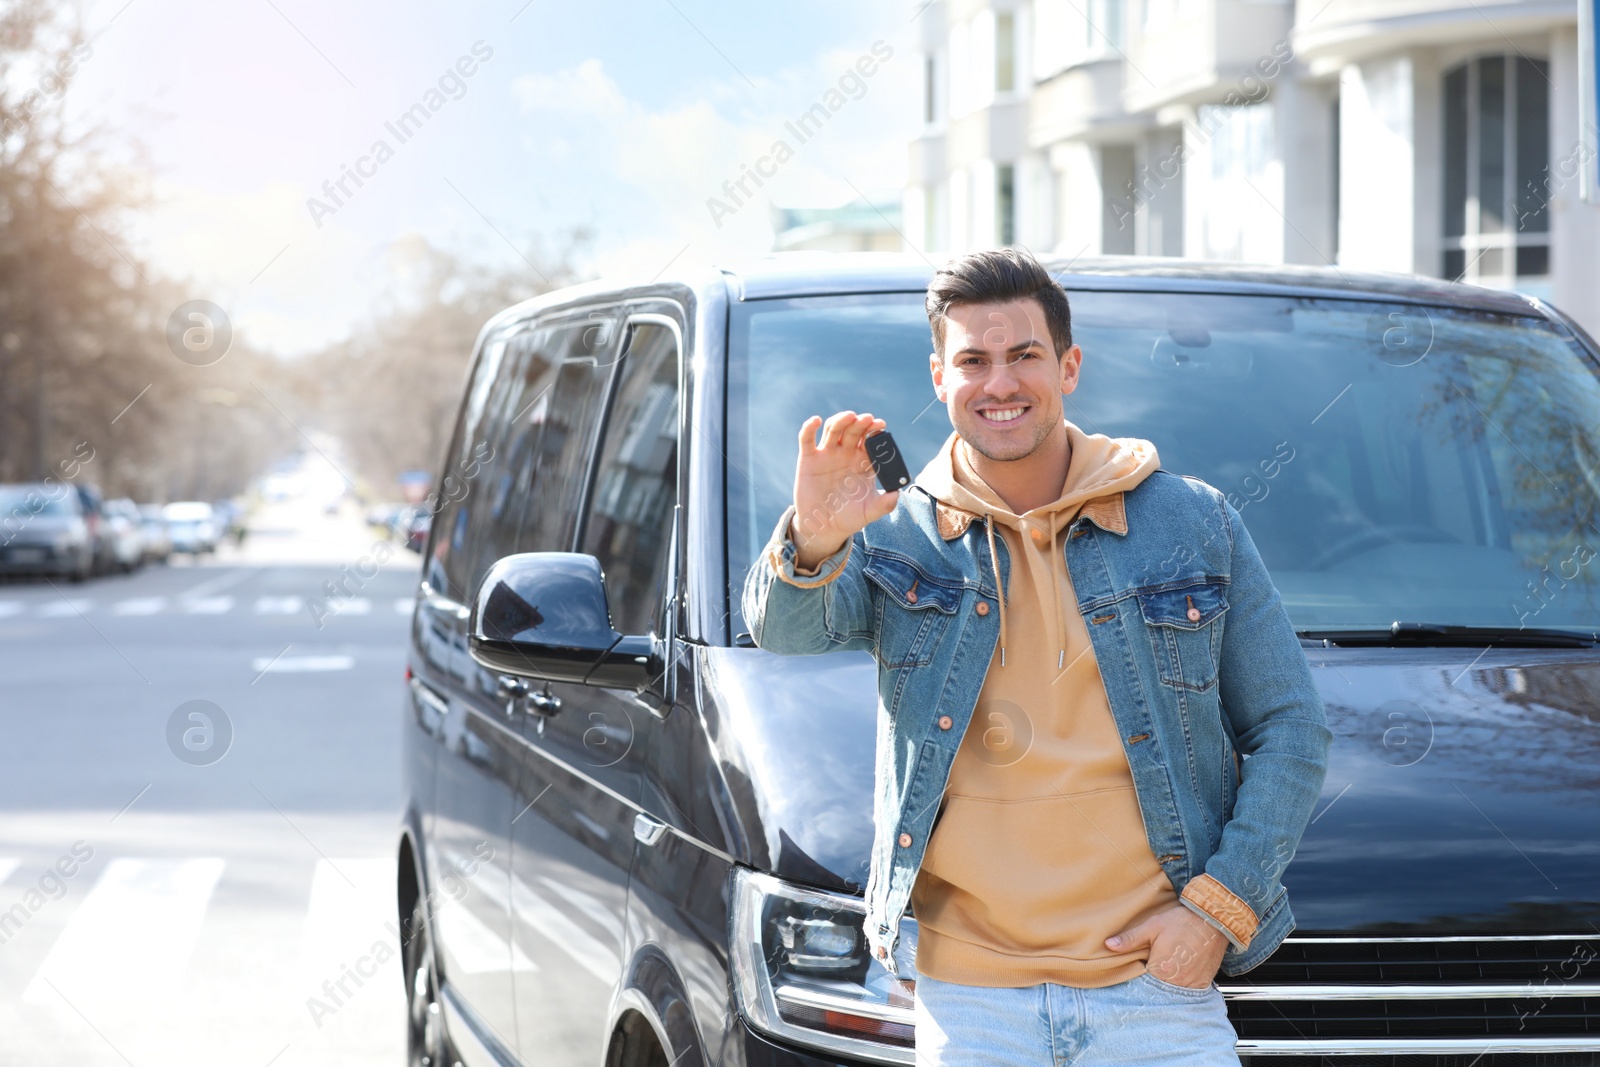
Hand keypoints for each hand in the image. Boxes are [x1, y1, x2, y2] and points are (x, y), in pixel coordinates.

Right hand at [790, 411, 899, 570]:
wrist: (824, 528)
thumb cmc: (849, 517)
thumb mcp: (869, 512)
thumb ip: (884, 504)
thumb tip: (897, 494)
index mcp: (862, 461)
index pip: (870, 440)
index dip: (875, 430)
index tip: (880, 425)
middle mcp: (846, 453)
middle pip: (853, 430)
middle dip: (860, 423)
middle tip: (867, 419)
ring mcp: (827, 454)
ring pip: (833, 430)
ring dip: (841, 420)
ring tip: (849, 416)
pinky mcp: (808, 458)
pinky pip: (807, 439)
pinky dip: (809, 428)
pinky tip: (816, 421)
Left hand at [1106, 903, 1226, 988]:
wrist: (1214, 920)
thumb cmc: (1183, 921)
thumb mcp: (1153, 926)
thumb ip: (1130, 939)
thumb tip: (1109, 945)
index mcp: (1161, 970)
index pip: (1143, 981)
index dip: (1140, 972)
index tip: (1142, 964)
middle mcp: (1177, 981)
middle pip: (1159, 987)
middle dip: (1154, 978)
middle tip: (1158, 960)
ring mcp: (1192, 984)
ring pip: (1174, 989)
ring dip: (1170, 981)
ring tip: (1171, 963)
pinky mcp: (1204, 982)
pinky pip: (1189, 989)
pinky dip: (1184, 981)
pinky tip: (1182, 967)